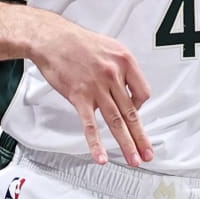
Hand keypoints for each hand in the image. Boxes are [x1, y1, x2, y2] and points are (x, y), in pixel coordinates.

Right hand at [31, 17, 153, 166]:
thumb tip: (125, 89)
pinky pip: (90, 125)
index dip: (140, 106)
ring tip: (133, 160)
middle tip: (148, 154)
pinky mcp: (79, 96)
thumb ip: (120, 68)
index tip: (134, 112)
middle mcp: (113, 75)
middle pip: (132, 113)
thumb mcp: (109, 47)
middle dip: (141, 137)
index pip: (143, 92)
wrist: (51, 38)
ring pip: (116, 121)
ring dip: (126, 144)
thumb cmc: (77, 42)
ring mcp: (96, 87)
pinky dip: (96, 143)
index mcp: (125, 61)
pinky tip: (101, 156)